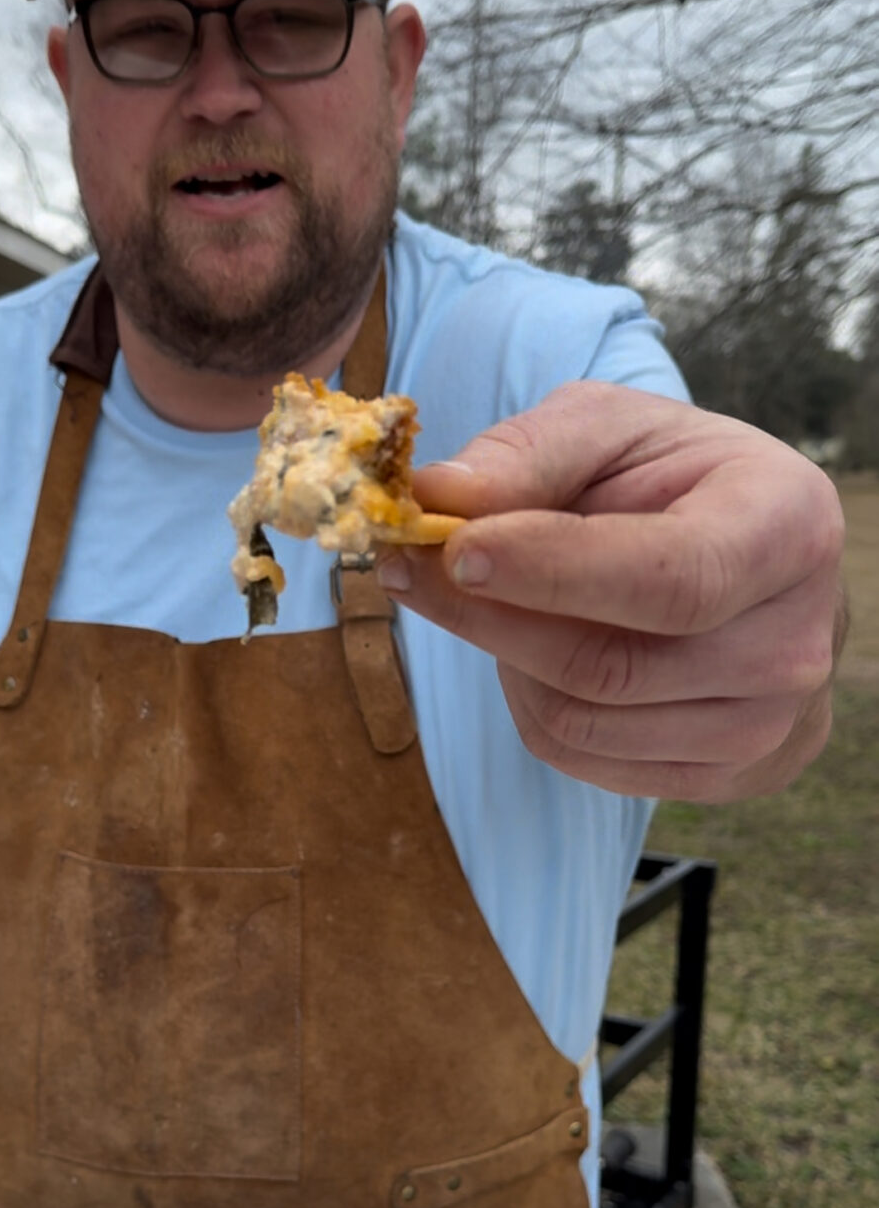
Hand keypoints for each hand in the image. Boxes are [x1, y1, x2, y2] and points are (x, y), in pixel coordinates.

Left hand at [377, 382, 845, 801]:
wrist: (744, 560)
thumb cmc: (672, 482)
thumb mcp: (611, 432)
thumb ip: (529, 454)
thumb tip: (441, 495)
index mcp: (788, 529)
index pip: (670, 579)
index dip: (555, 573)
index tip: (457, 548)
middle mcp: (795, 642)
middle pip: (611, 667)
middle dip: (491, 618)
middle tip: (412, 567)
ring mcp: (767, 724)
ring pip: (582, 722)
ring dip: (507, 661)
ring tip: (498, 601)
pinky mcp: (726, 776)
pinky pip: (582, 759)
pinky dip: (531, 704)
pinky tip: (536, 651)